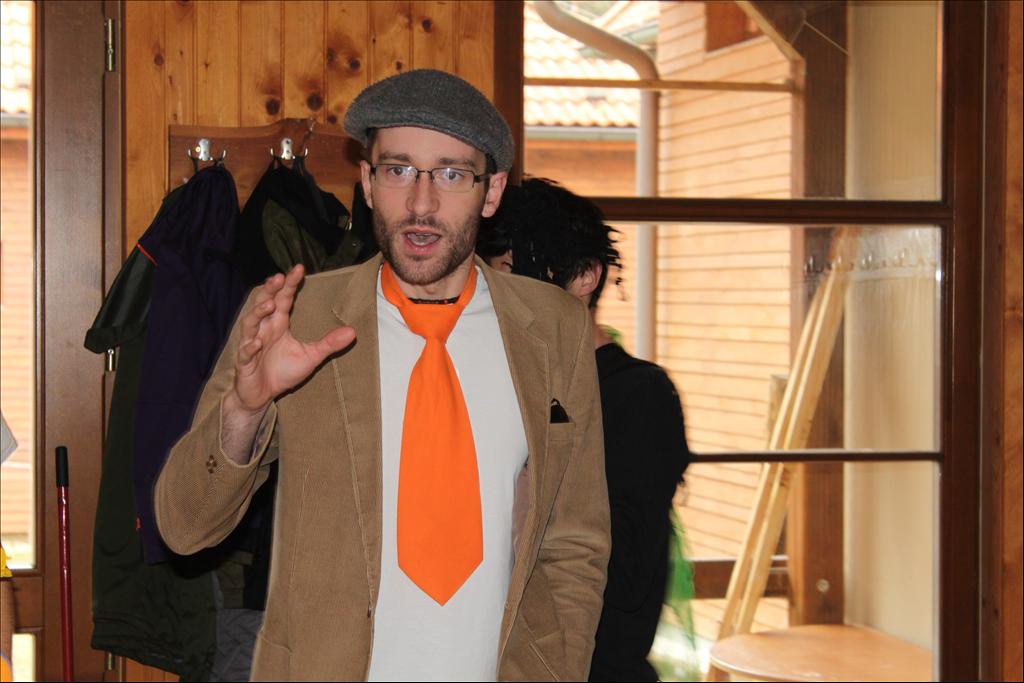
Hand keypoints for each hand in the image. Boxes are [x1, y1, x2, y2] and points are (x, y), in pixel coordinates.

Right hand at [229, 264, 355, 415]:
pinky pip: (245, 352)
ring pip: (250, 324)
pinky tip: (257, 342)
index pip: (283, 298)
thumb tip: (353, 332)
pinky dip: (250, 346)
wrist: (262, 395)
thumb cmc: (283, 372)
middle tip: (279, 277)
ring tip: (269, 305)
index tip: (299, 269)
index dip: (289, 284)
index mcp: (278, 324)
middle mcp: (263, 329)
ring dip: (258, 313)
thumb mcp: (311, 356)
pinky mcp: (244, 362)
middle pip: (263, 304)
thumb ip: (329, 343)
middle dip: (270, 290)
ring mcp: (251, 344)